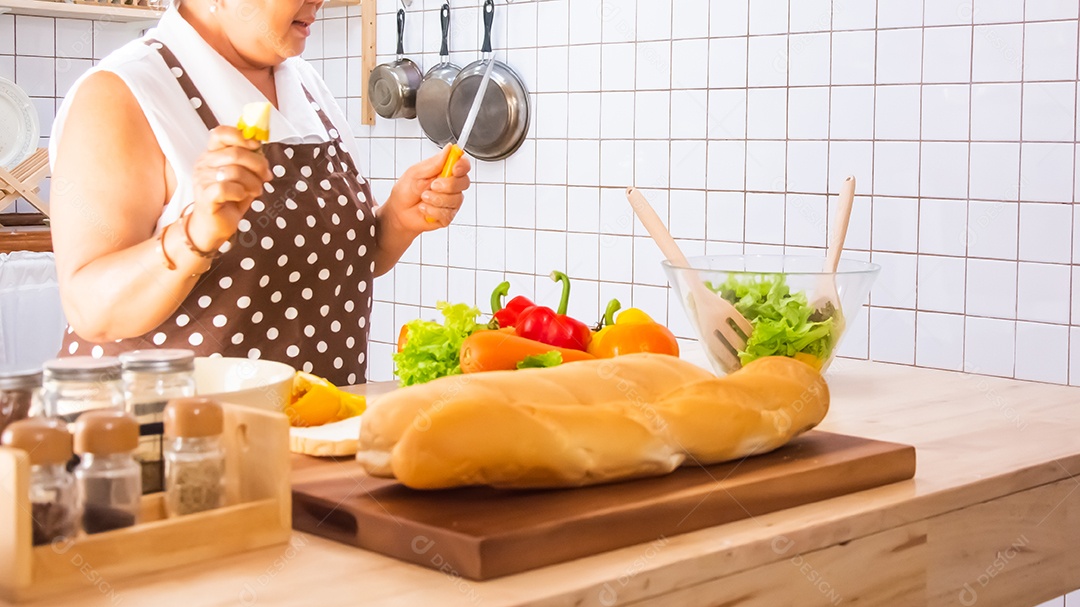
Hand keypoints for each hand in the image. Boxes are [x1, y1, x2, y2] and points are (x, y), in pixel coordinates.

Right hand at [188, 126, 271, 249]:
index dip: (241, 136)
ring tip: (255, 191)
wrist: (214, 226)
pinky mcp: (205, 196)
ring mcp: (202, 179)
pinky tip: (241, 197)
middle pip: (236, 153)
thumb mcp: (243, 176)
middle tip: (266, 176)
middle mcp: (204, 163)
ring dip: (253, 182)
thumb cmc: (230, 200)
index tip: (256, 147)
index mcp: (212, 154)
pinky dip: (240, 193)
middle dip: (258, 165)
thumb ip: (250, 161)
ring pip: (235, 171)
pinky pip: (226, 188)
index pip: (221, 133)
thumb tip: (261, 149)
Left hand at [385, 146, 471, 232]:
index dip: (462, 165)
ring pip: (455, 199)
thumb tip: (449, 149)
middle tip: (432, 185)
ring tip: (423, 198)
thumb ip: (434, 163)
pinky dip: (431, 210)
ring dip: (436, 199)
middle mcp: (451, 186)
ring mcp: (451, 202)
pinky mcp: (447, 216)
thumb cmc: (406, 191)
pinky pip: (446, 213)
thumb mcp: (416, 172)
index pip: (463, 165)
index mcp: (445, 171)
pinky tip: (424, 208)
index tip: (454, 168)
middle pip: (464, 182)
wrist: (398, 211)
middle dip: (448, 184)